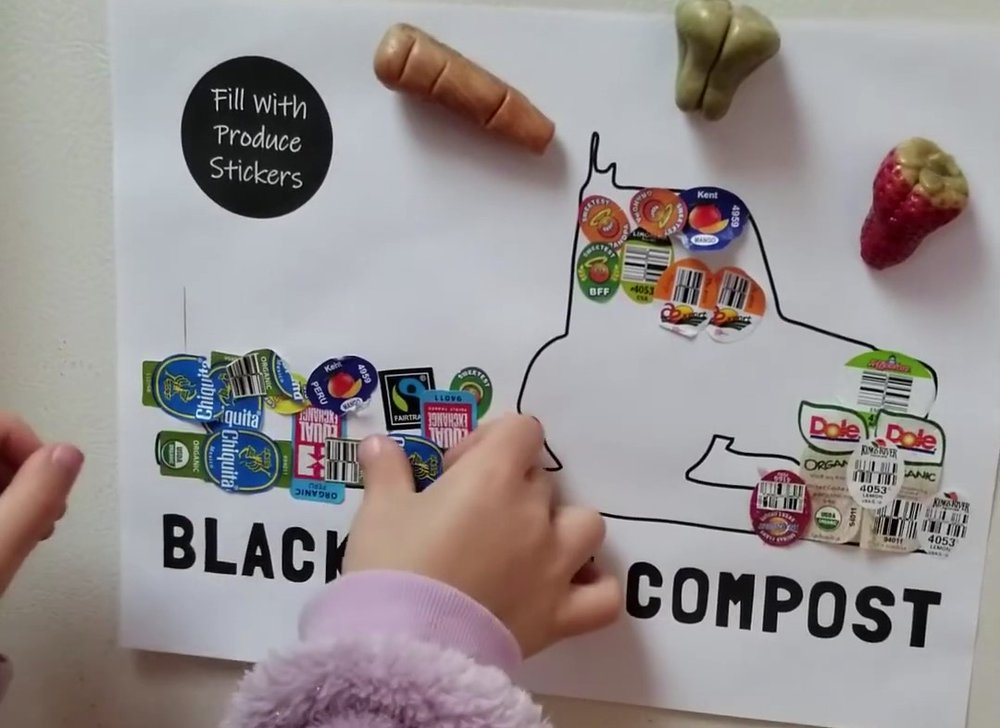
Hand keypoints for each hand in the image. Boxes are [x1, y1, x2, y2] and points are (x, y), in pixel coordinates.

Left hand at [0, 413, 82, 595]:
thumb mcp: (1, 545)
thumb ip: (38, 496)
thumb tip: (71, 453)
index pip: (0, 423)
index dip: (32, 446)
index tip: (52, 484)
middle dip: (28, 475)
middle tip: (45, 514)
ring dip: (17, 494)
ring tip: (30, 531)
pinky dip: (1, 508)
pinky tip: (8, 537)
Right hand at [345, 414, 621, 657]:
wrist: (403, 648)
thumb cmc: (391, 568)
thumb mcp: (378, 512)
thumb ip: (386, 472)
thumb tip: (378, 443)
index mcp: (494, 477)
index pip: (523, 430)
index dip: (491, 441)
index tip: (457, 471)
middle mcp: (534, 514)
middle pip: (540, 480)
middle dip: (510, 488)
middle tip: (470, 516)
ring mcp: (555, 565)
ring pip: (586, 524)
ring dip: (562, 528)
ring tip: (525, 546)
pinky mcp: (561, 614)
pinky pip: (604, 596)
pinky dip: (594, 588)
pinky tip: (569, 587)